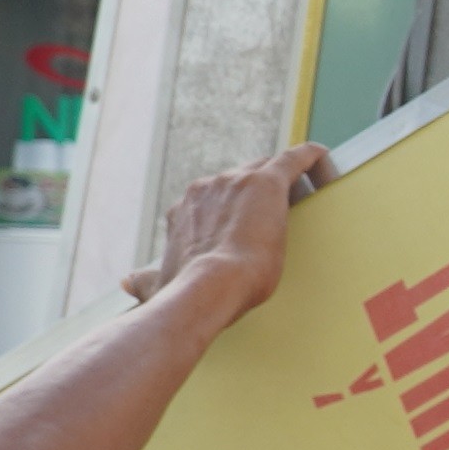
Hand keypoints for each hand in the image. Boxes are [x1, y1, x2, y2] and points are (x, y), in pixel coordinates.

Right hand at [125, 146, 327, 314]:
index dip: (229, 211)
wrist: (208, 289)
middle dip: (255, 195)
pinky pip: (294, 159)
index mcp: (184, 209)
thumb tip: (127, 282)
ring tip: (306, 200)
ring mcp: (236, 182)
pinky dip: (309, 158)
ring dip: (282, 183)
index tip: (240, 226)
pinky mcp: (267, 182)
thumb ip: (146, 280)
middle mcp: (206, 189)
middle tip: (275, 217)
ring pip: (266, 171)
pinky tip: (321, 156)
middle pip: (240, 179)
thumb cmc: (186, 293)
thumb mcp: (160, 285)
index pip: (212, 199)